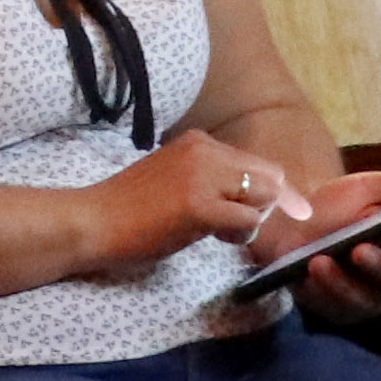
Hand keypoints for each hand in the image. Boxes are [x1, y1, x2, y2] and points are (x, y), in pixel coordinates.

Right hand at [89, 126, 315, 267]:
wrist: (92, 220)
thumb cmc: (127, 208)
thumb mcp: (174, 178)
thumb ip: (210, 180)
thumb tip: (250, 199)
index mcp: (198, 141)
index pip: (255, 162)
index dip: (273, 190)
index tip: (288, 210)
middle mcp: (205, 149)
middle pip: (268, 175)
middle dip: (268, 205)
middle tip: (240, 228)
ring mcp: (202, 176)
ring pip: (262, 197)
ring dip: (251, 221)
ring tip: (221, 234)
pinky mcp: (199, 206)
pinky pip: (245, 220)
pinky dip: (241, 234)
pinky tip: (217, 239)